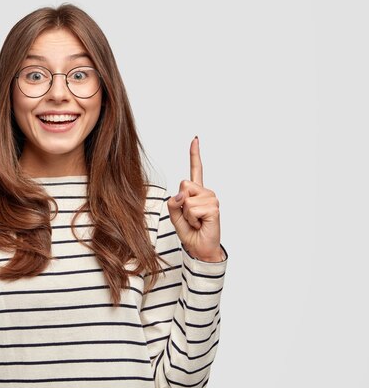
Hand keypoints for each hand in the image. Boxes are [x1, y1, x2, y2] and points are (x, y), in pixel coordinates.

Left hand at [166, 136, 223, 261]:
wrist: (201, 248)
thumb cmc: (190, 232)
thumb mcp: (175, 216)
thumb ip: (173, 203)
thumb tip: (182, 194)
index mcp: (196, 192)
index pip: (196, 169)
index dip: (195, 154)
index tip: (195, 139)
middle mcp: (206, 192)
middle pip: (183, 184)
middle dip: (180, 202)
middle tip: (190, 217)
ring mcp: (211, 199)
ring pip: (186, 199)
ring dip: (186, 214)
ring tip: (196, 221)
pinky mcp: (214, 207)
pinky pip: (191, 209)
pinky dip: (191, 219)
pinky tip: (201, 224)